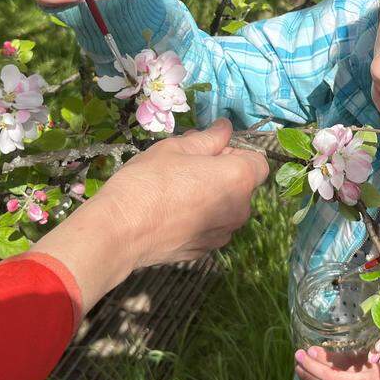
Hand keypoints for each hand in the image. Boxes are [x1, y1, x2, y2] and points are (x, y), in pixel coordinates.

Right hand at [30, 119, 268, 309]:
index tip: (212, 151)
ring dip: (213, 197)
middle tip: (188, 167)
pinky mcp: (205, 251)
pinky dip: (200, 218)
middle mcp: (240, 209)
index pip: (258, 163)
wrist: (120, 231)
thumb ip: (209, 138)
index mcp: (238, 179)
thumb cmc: (149, 181)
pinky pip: (211, 227)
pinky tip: (172, 213)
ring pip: (227, 208)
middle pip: (243, 186)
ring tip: (177, 191)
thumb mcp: (176, 148)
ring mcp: (223, 234)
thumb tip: (225, 127)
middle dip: (223, 174)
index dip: (238, 153)